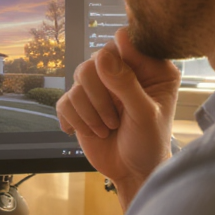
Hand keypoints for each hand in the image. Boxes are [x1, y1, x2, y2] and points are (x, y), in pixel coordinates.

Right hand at [56, 28, 179, 203]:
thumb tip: (101, 56)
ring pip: (78, 78)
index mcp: (150, 69)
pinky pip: (64, 100)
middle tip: (114, 120)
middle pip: (95, 60)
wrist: (132, 171)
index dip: (116, 57)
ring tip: (106, 128)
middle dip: (99, 95)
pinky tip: (91, 132)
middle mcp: (124, 72)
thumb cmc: (149, 142)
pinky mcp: (80, 104)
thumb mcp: (145, 114)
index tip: (116, 82)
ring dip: (89, 110)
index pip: (126, 42)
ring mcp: (100, 87)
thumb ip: (125, 84)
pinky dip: (76, 119)